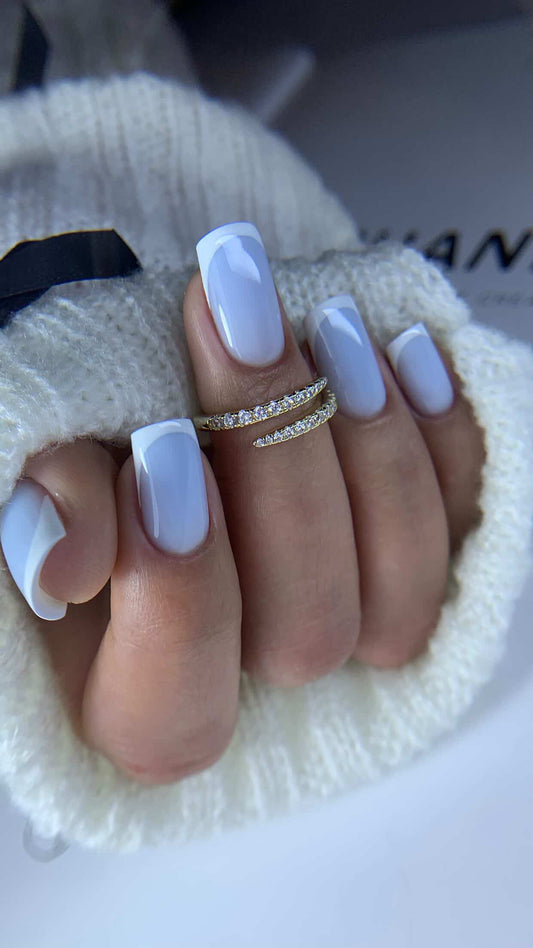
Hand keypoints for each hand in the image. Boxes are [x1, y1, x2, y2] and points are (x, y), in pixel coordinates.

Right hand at [0, 224, 484, 784]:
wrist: (154, 383)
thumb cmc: (88, 429)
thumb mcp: (38, 458)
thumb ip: (43, 508)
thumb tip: (60, 563)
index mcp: (138, 687)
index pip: (171, 708)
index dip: (178, 590)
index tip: (159, 447)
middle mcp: (254, 669)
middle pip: (303, 634)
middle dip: (279, 474)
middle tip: (242, 336)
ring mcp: (347, 615)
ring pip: (401, 593)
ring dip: (371, 452)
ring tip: (327, 330)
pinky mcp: (408, 551)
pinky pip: (464, 522)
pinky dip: (444, 436)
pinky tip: (403, 352)